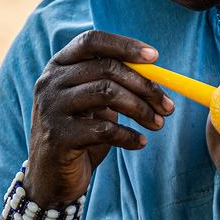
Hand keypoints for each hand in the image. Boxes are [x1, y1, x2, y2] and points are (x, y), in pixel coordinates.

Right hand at [27, 30, 174, 204]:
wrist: (50, 177)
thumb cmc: (80, 134)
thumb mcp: (94, 104)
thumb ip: (114, 84)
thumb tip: (157, 75)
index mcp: (59, 66)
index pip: (92, 41)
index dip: (125, 45)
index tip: (155, 57)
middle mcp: (50, 82)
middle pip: (106, 68)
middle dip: (144, 86)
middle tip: (168, 105)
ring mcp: (51, 108)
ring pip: (107, 94)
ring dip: (141, 109)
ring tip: (158, 123)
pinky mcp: (58, 136)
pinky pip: (104, 129)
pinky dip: (129, 135)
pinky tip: (140, 142)